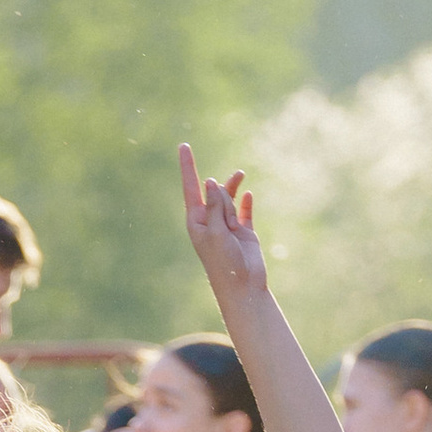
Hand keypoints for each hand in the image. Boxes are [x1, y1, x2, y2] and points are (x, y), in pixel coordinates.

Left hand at [180, 145, 266, 308]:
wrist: (243, 286)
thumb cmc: (223, 262)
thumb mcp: (215, 232)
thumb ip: (214, 206)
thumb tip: (210, 181)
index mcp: (197, 220)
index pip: (191, 187)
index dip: (188, 166)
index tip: (184, 145)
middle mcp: (210, 219)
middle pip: (215, 192)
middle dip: (224, 199)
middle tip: (228, 226)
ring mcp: (227, 224)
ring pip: (230, 197)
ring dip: (233, 192)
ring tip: (240, 177)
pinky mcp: (244, 230)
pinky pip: (245, 210)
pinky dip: (246, 202)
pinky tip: (248, 195)